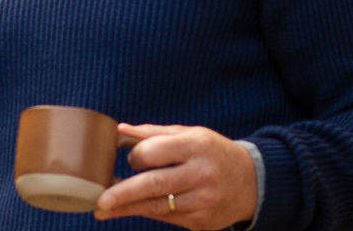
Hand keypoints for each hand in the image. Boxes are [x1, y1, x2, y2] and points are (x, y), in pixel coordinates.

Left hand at [93, 123, 256, 229]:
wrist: (253, 182)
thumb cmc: (212, 153)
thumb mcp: (190, 134)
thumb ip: (154, 133)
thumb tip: (119, 130)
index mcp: (195, 146)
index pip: (153, 152)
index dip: (135, 157)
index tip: (132, 160)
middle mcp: (201, 174)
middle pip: (153, 185)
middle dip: (122, 194)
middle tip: (99, 201)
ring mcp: (203, 201)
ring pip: (157, 207)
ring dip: (128, 208)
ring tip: (104, 210)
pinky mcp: (203, 222)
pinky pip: (168, 219)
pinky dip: (148, 213)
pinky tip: (134, 210)